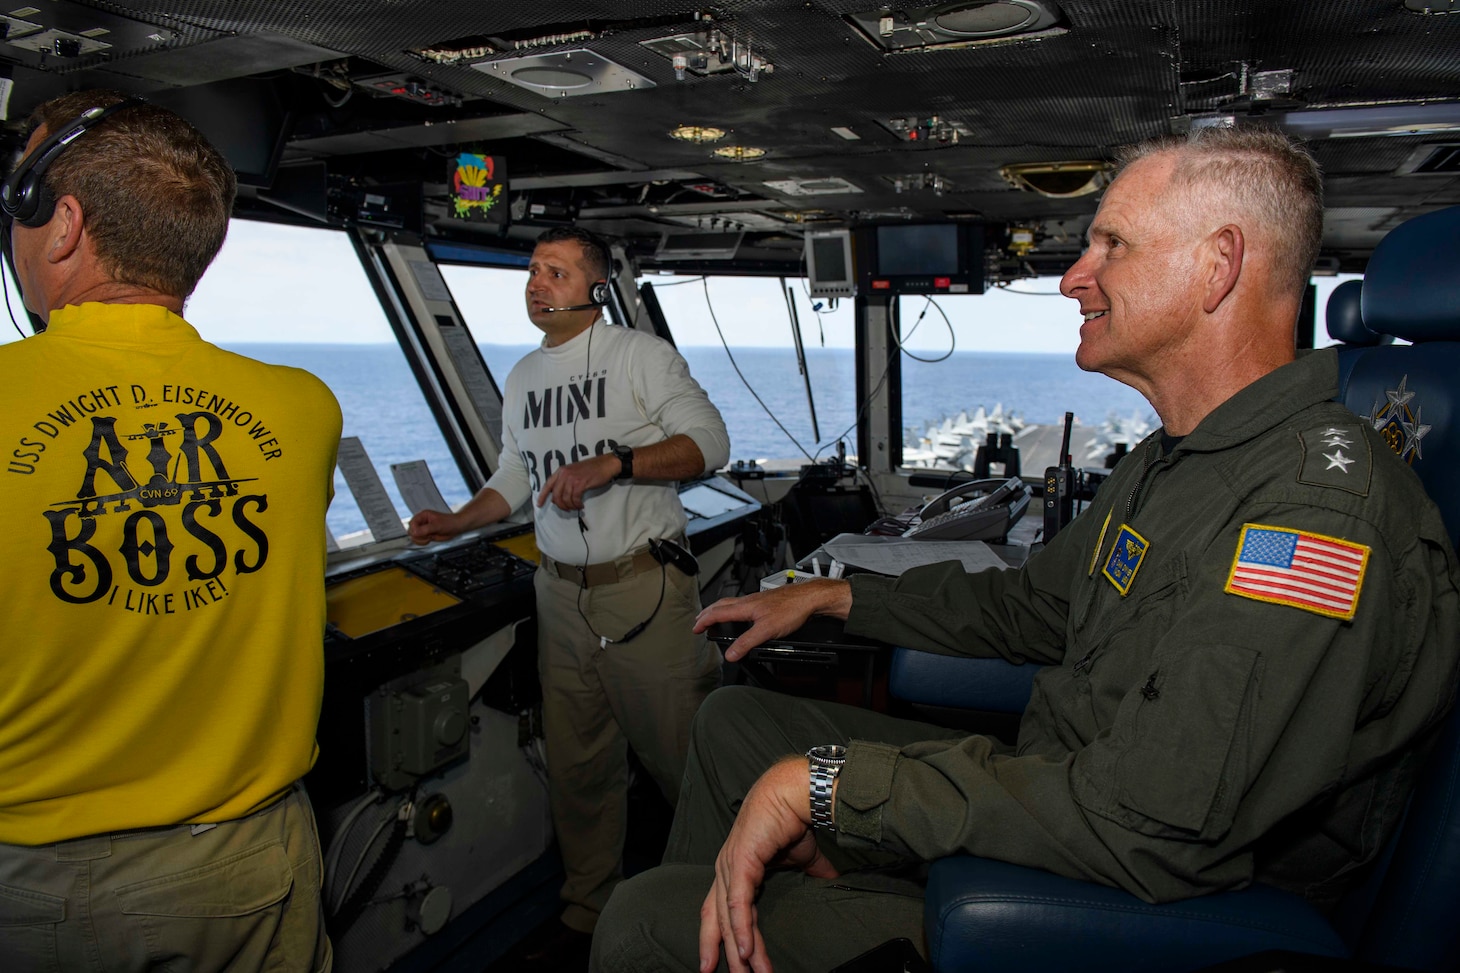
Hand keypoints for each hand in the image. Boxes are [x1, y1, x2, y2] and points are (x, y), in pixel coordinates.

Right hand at [408, 508, 461, 544]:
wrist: (456, 528)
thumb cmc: (449, 523)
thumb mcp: (437, 526)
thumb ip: (425, 529)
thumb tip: (414, 532)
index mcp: (423, 516)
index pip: (412, 523)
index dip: (415, 530)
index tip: (422, 533)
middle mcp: (421, 522)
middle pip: (411, 531)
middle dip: (419, 535)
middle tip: (428, 535)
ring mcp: (423, 529)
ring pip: (414, 537)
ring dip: (421, 539)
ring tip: (430, 537)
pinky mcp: (425, 535)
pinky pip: (418, 541)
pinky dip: (423, 542)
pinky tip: (430, 539)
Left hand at [536, 453, 618, 510]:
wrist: (605, 464)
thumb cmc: (591, 469)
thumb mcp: (574, 472)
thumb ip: (565, 481)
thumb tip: (558, 496)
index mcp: (561, 471)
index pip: (548, 484)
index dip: (542, 496)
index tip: (539, 505)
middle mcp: (564, 474)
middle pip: (556, 495)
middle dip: (560, 505)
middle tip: (567, 509)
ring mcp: (572, 478)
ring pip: (565, 498)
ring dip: (570, 506)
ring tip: (576, 507)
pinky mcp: (581, 483)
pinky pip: (574, 498)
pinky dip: (577, 504)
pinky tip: (580, 505)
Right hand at [694, 580, 852, 662]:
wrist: (809, 598)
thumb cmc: (791, 609)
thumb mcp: (766, 630)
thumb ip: (747, 643)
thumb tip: (730, 654)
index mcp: (745, 607)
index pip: (717, 613)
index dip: (704, 621)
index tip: (696, 629)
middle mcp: (749, 601)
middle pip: (721, 605)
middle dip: (707, 613)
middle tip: (699, 621)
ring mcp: (757, 600)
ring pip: (732, 603)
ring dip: (719, 610)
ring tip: (715, 616)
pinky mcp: (766, 602)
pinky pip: (742, 604)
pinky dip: (733, 610)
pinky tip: (741, 615)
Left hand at [698, 757, 839, 972]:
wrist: (796, 791)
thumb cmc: (793, 819)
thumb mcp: (801, 857)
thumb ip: (810, 874)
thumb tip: (831, 885)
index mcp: (735, 869)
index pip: (720, 910)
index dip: (717, 937)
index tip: (720, 964)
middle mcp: (726, 869)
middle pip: (718, 920)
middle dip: (721, 952)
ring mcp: (729, 866)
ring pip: (729, 918)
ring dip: (740, 950)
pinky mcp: (740, 862)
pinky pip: (737, 903)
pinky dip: (741, 929)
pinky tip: (745, 951)